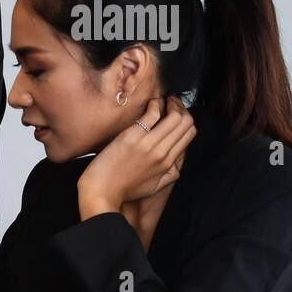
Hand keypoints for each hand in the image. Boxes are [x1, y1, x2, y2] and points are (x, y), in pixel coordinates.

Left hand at [78, 97, 195, 217]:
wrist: (101, 192)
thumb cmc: (123, 189)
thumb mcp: (154, 187)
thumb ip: (170, 175)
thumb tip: (177, 163)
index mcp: (168, 163)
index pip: (189, 134)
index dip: (186, 120)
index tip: (178, 113)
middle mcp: (162, 153)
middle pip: (186, 123)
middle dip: (182, 108)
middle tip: (173, 102)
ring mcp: (148, 144)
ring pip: (175, 117)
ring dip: (172, 103)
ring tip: (165, 100)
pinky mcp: (132, 137)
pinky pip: (152, 115)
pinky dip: (156, 105)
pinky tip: (152, 103)